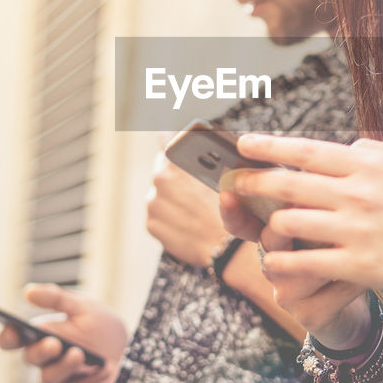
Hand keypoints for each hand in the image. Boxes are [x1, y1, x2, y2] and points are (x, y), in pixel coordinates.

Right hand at [0, 283, 127, 382]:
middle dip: (41, 351)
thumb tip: (28, 292)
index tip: (11, 329)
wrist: (130, 351)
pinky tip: (99, 369)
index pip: (13, 339)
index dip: (8, 337)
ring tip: (78, 354)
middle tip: (54, 343)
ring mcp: (57, 377)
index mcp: (40, 335)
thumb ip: (57, 298)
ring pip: (47, 378)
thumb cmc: (101, 328)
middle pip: (30, 358)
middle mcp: (44, 358)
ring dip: (62, 366)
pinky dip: (84, 380)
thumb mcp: (83, 306)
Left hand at [145, 149, 227, 267]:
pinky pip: (159, 213)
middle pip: (162, 166)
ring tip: (192, 208)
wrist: (225, 246)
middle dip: (175, 174)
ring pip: (159, 192)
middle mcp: (159, 178)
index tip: (178, 145)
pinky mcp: (151, 223)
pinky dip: (169, 216)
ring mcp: (153, 202)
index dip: (173, 140)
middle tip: (193, 186)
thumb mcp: (223, 175)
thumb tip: (198, 150)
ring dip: (171, 196)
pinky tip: (187, 221)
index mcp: (177, 161)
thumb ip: (204, 159)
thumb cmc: (231, 209)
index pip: (165, 136)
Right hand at [218, 190, 370, 349]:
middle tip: (315, 208)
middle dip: (293, 222)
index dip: (232, 209)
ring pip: (303, 267)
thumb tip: (313, 160)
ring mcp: (287, 293)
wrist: (355, 302)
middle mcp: (272, 265)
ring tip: (357, 242)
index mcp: (272, 236)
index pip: (242, 223)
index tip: (228, 191)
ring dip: (333, 252)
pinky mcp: (310, 315)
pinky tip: (368, 271)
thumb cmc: (337, 250)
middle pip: (270, 240)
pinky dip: (354, 279)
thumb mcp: (322, 220)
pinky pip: (332, 291)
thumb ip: (312, 194)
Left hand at [232, 134, 382, 304]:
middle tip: (234, 182)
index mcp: (370, 163)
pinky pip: (304, 263)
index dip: (268, 148)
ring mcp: (357, 230)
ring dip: (270, 227)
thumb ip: (375, 154)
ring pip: (289, 224)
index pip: (306, 151)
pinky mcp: (360, 267)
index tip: (243, 145)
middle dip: (252, 183)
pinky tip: (276, 262)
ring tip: (265, 230)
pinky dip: (283, 262)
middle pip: (287, 184)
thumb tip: (344, 148)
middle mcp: (359, 192)